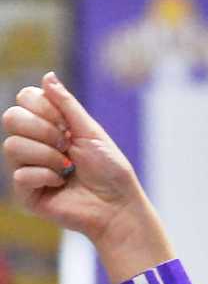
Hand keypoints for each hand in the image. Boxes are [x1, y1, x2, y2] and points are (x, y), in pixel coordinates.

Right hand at [3, 73, 166, 269]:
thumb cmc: (110, 171)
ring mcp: (27, 167)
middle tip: (67, 146)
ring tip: (67, 167)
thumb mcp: (90, 132)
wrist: (119, 207)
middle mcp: (33, 144)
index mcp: (47, 126)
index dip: (42, 106)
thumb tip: (47, 76)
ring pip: (12, 145)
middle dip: (43, 130)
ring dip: (47, 155)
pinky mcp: (26, 192)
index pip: (24, 100)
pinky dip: (46, 176)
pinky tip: (61, 184)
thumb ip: (67, 105)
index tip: (66, 123)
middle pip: (11, 118)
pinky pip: (20, 174)